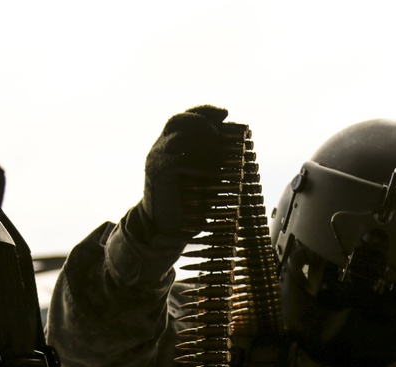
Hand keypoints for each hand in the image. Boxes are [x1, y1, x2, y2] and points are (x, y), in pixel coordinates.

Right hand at [135, 105, 230, 242]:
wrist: (168, 226)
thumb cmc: (190, 201)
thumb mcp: (207, 175)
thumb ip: (217, 158)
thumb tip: (239, 146)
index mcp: (171, 142)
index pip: (186, 116)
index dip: (205, 111)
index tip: (226, 113)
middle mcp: (161, 147)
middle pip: (178, 120)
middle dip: (203, 123)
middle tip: (220, 136)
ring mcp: (156, 159)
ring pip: (177, 136)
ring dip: (203, 142)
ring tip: (221, 155)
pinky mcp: (157, 174)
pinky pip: (177, 159)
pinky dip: (198, 161)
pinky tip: (212, 169)